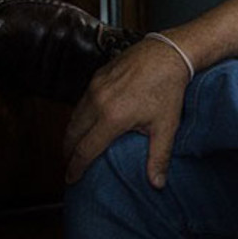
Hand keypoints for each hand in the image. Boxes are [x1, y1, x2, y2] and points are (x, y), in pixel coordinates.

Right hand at [62, 37, 191, 187]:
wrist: (169, 53)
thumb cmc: (169, 90)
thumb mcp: (167, 126)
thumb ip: (159, 157)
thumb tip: (157, 185)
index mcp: (113, 118)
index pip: (85, 150)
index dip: (76, 167)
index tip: (71, 179)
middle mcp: (98, 103)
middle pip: (72, 135)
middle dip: (68, 153)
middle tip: (69, 165)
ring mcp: (95, 87)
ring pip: (73, 117)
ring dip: (71, 134)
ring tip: (74, 147)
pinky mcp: (97, 76)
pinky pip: (81, 101)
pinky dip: (78, 115)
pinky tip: (85, 122)